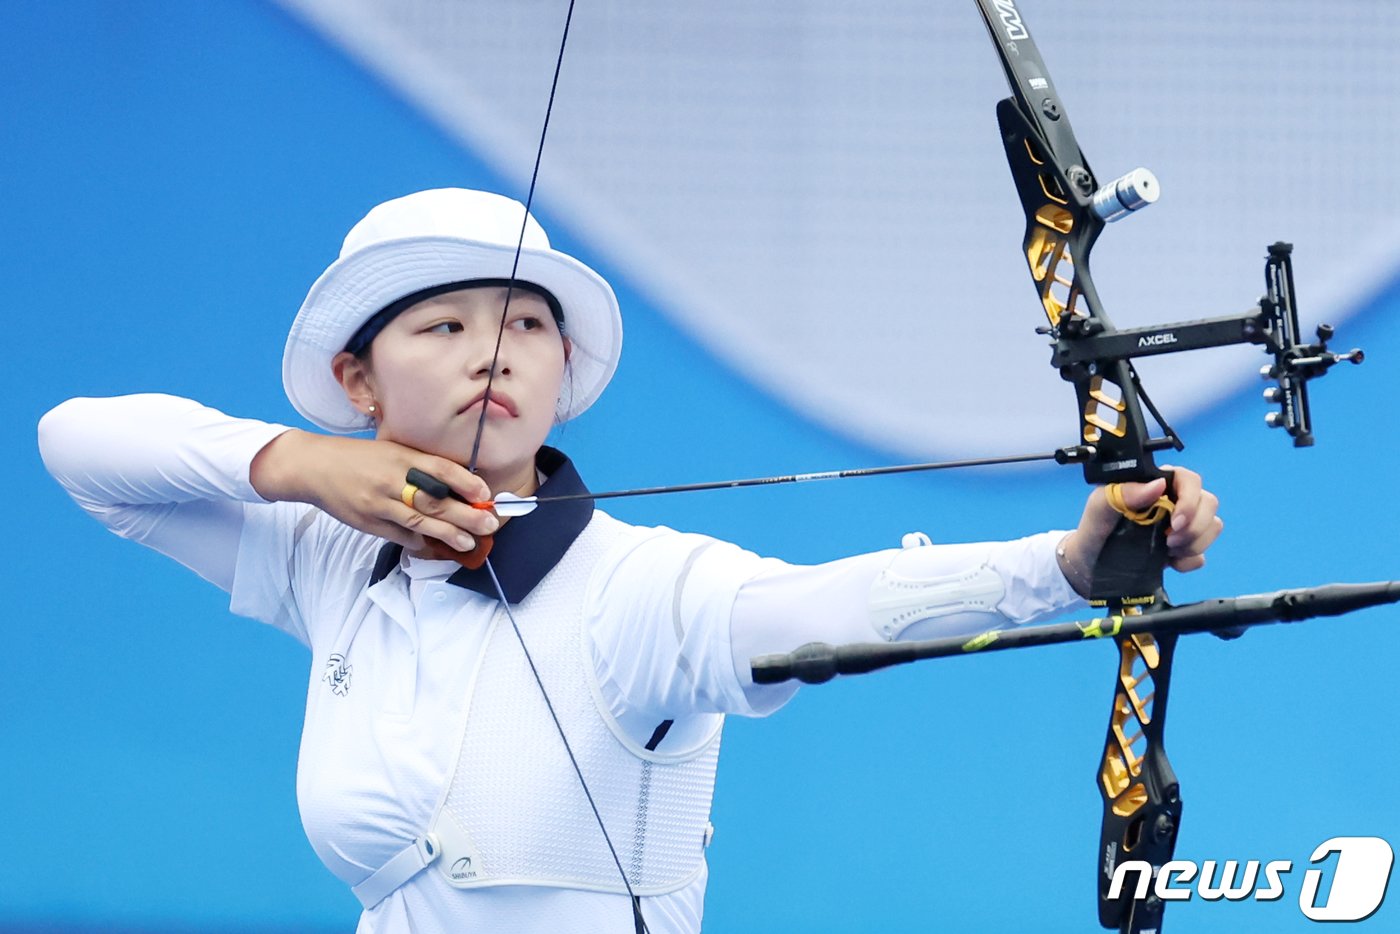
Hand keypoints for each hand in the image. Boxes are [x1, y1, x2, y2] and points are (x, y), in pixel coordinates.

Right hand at [250, 430, 498, 553]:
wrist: (314, 467)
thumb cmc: (360, 458)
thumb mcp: (392, 450)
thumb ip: (420, 465)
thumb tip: (457, 486)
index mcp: (401, 457)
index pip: (441, 469)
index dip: (466, 483)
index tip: (486, 494)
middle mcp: (392, 480)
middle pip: (435, 500)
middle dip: (466, 514)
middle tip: (489, 523)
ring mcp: (378, 503)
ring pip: (419, 522)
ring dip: (448, 534)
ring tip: (469, 542)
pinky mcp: (368, 522)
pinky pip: (399, 536)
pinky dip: (418, 541)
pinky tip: (433, 545)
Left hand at [1057, 465, 1223, 595]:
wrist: (1088, 565)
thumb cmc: (1093, 530)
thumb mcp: (1099, 508)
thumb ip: (1124, 493)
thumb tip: (1157, 485)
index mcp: (1155, 484)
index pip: (1190, 479)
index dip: (1191, 499)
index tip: (1175, 521)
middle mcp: (1173, 501)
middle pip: (1209, 503)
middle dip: (1194, 526)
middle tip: (1168, 540)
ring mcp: (1180, 527)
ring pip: (1212, 527)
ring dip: (1194, 543)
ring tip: (1166, 550)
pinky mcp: (1182, 551)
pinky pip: (1202, 554)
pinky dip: (1188, 561)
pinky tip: (1169, 563)